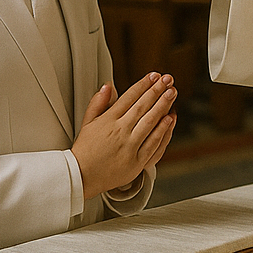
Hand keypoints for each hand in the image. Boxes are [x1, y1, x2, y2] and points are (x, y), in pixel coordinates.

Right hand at [70, 72, 177, 198]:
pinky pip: (154, 145)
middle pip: (143, 107)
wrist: (81, 176)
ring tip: (172, 93)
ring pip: (151, 123)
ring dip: (163, 106)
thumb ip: (98, 103)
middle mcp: (120, 132)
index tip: (153, 76)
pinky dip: (163, 132)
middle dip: (157, 91)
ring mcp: (130, 147)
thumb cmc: (85, 150)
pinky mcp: (137, 162)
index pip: (129, 97)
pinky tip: (170, 120)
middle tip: (168, 80)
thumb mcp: (86, 122)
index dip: (143, 85)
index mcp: (108, 120)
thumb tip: (108, 85)